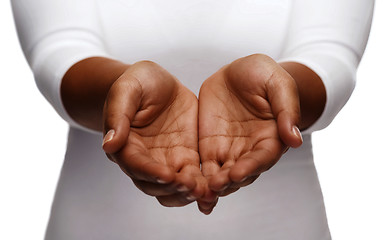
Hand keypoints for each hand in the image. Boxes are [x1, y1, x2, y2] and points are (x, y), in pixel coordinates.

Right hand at [102, 61, 207, 206]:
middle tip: (189, 186)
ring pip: (174, 188)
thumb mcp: (126, 90)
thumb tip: (109, 143)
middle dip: (172, 188)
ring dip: (186, 193)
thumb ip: (117, 114)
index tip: (167, 176)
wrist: (158, 82)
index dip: (150, 172)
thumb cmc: (138, 83)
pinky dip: (202, 186)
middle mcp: (146, 158)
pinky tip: (213, 190)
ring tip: (203, 192)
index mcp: (127, 145)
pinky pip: (194, 176)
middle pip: (154, 184)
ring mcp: (167, 160)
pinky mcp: (186, 157)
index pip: (136, 164)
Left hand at [198, 54, 302, 212]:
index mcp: (271, 137)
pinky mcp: (210, 148)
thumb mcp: (277, 83)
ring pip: (221, 175)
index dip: (251, 167)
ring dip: (212, 187)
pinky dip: (198, 180)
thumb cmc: (262, 75)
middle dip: (228, 182)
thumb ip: (286, 109)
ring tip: (200, 194)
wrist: (237, 73)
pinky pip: (204, 167)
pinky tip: (187, 190)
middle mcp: (250, 150)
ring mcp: (229, 151)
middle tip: (215, 186)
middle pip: (241, 173)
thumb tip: (295, 140)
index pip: (263, 158)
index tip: (238, 173)